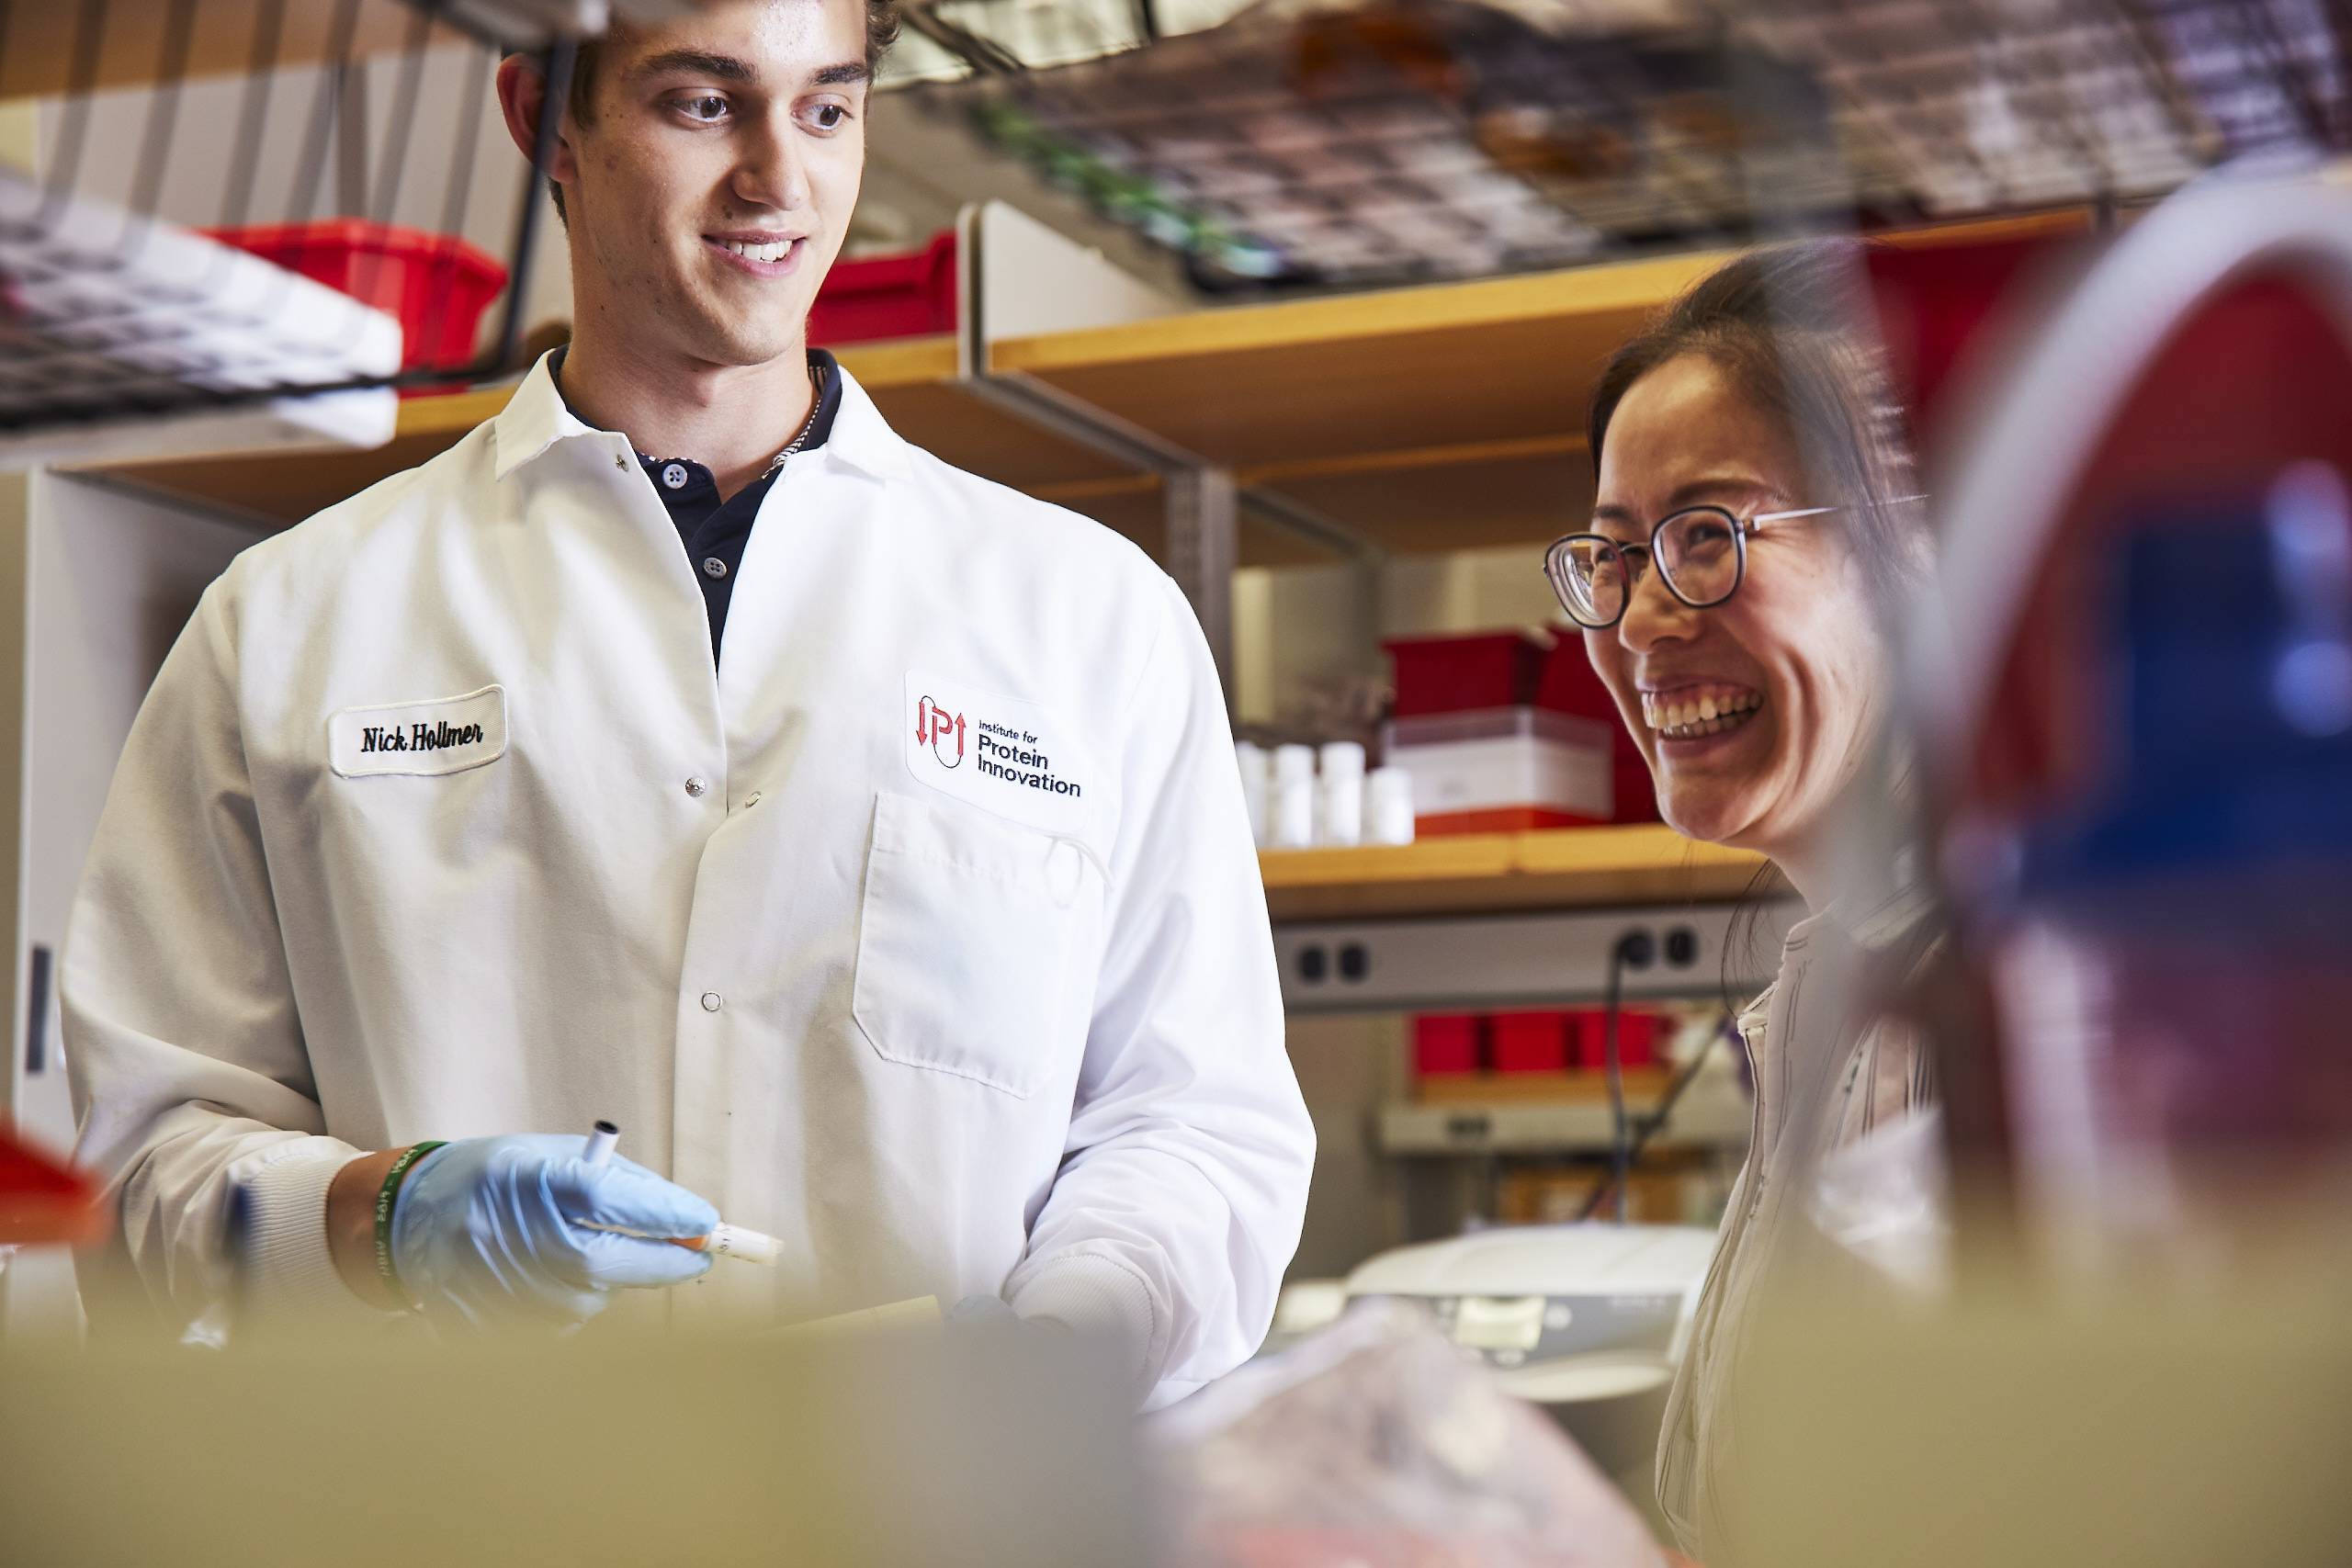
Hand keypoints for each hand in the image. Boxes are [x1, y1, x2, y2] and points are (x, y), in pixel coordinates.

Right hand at [389, 1135, 718, 1331]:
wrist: (409, 1215)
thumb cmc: (499, 1178)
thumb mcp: (557, 1156)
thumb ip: (625, 1184)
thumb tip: (688, 1220)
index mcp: (525, 1180)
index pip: (608, 1200)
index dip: (664, 1215)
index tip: (705, 1223)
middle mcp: (502, 1233)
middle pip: (602, 1263)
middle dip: (660, 1263)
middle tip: (695, 1255)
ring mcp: (484, 1283)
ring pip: (584, 1302)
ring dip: (609, 1283)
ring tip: (584, 1251)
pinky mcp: (475, 1323)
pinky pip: (554, 1329)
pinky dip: (572, 1306)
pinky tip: (551, 1278)